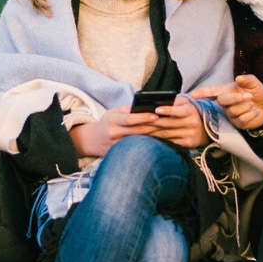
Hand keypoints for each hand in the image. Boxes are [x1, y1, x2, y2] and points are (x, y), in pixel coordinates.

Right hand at [71, 97, 210, 155]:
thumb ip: (128, 110)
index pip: (130, 119)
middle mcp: (115, 134)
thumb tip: (147, 107)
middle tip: (170, 123)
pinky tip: (163, 143)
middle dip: (155, 127)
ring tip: (170, 132)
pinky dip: (152, 145)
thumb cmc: (107, 122)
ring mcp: (119, 146)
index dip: (143, 117)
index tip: (156, 115)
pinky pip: (140, 149)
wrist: (92, 140)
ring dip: (157, 137)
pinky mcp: (122, 154)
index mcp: (113, 121)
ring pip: (141, 141)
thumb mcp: (114, 112)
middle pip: (139, 131)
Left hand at [144, 96, 209, 148]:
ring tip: (138, 130)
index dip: (168, 110)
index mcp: (191, 110)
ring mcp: (190, 135)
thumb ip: (174, 102)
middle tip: (137, 121)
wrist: (205, 129)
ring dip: (151, 132)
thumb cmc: (188, 112)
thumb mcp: (185, 104)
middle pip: (168, 123)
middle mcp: (192, 123)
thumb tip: (156, 101)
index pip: (179, 110)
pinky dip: (157, 140)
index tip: (156, 109)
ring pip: (166, 134)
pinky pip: (169, 143)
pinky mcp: (187, 144)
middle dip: (152, 122)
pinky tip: (147, 138)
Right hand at [191, 75, 262, 130]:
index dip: (202, 93)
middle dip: (236, 98)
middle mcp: (226, 102)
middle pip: (222, 100)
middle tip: (250, 96)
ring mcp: (230, 113)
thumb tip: (238, 78)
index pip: (212, 91)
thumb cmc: (256, 94)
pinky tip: (254, 111)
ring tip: (252, 104)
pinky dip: (251, 114)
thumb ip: (247, 79)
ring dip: (246, 106)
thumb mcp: (254, 84)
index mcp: (227, 90)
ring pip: (233, 111)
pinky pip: (241, 119)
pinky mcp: (236, 123)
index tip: (193, 95)